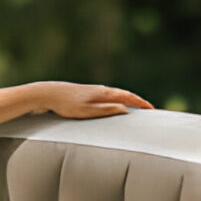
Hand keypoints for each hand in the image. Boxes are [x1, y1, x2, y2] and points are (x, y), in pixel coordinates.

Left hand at [31, 81, 153, 118]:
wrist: (48, 94)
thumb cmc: (67, 105)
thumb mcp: (88, 111)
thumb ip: (107, 110)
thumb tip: (126, 109)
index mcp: (104, 93)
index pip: (128, 97)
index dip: (141, 103)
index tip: (152, 109)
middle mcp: (100, 89)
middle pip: (123, 94)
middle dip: (136, 101)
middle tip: (147, 109)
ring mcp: (93, 90)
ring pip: (114, 94)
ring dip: (126, 100)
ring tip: (134, 108)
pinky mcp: (85, 93)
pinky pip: (106, 96)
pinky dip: (115, 100)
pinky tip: (111, 104)